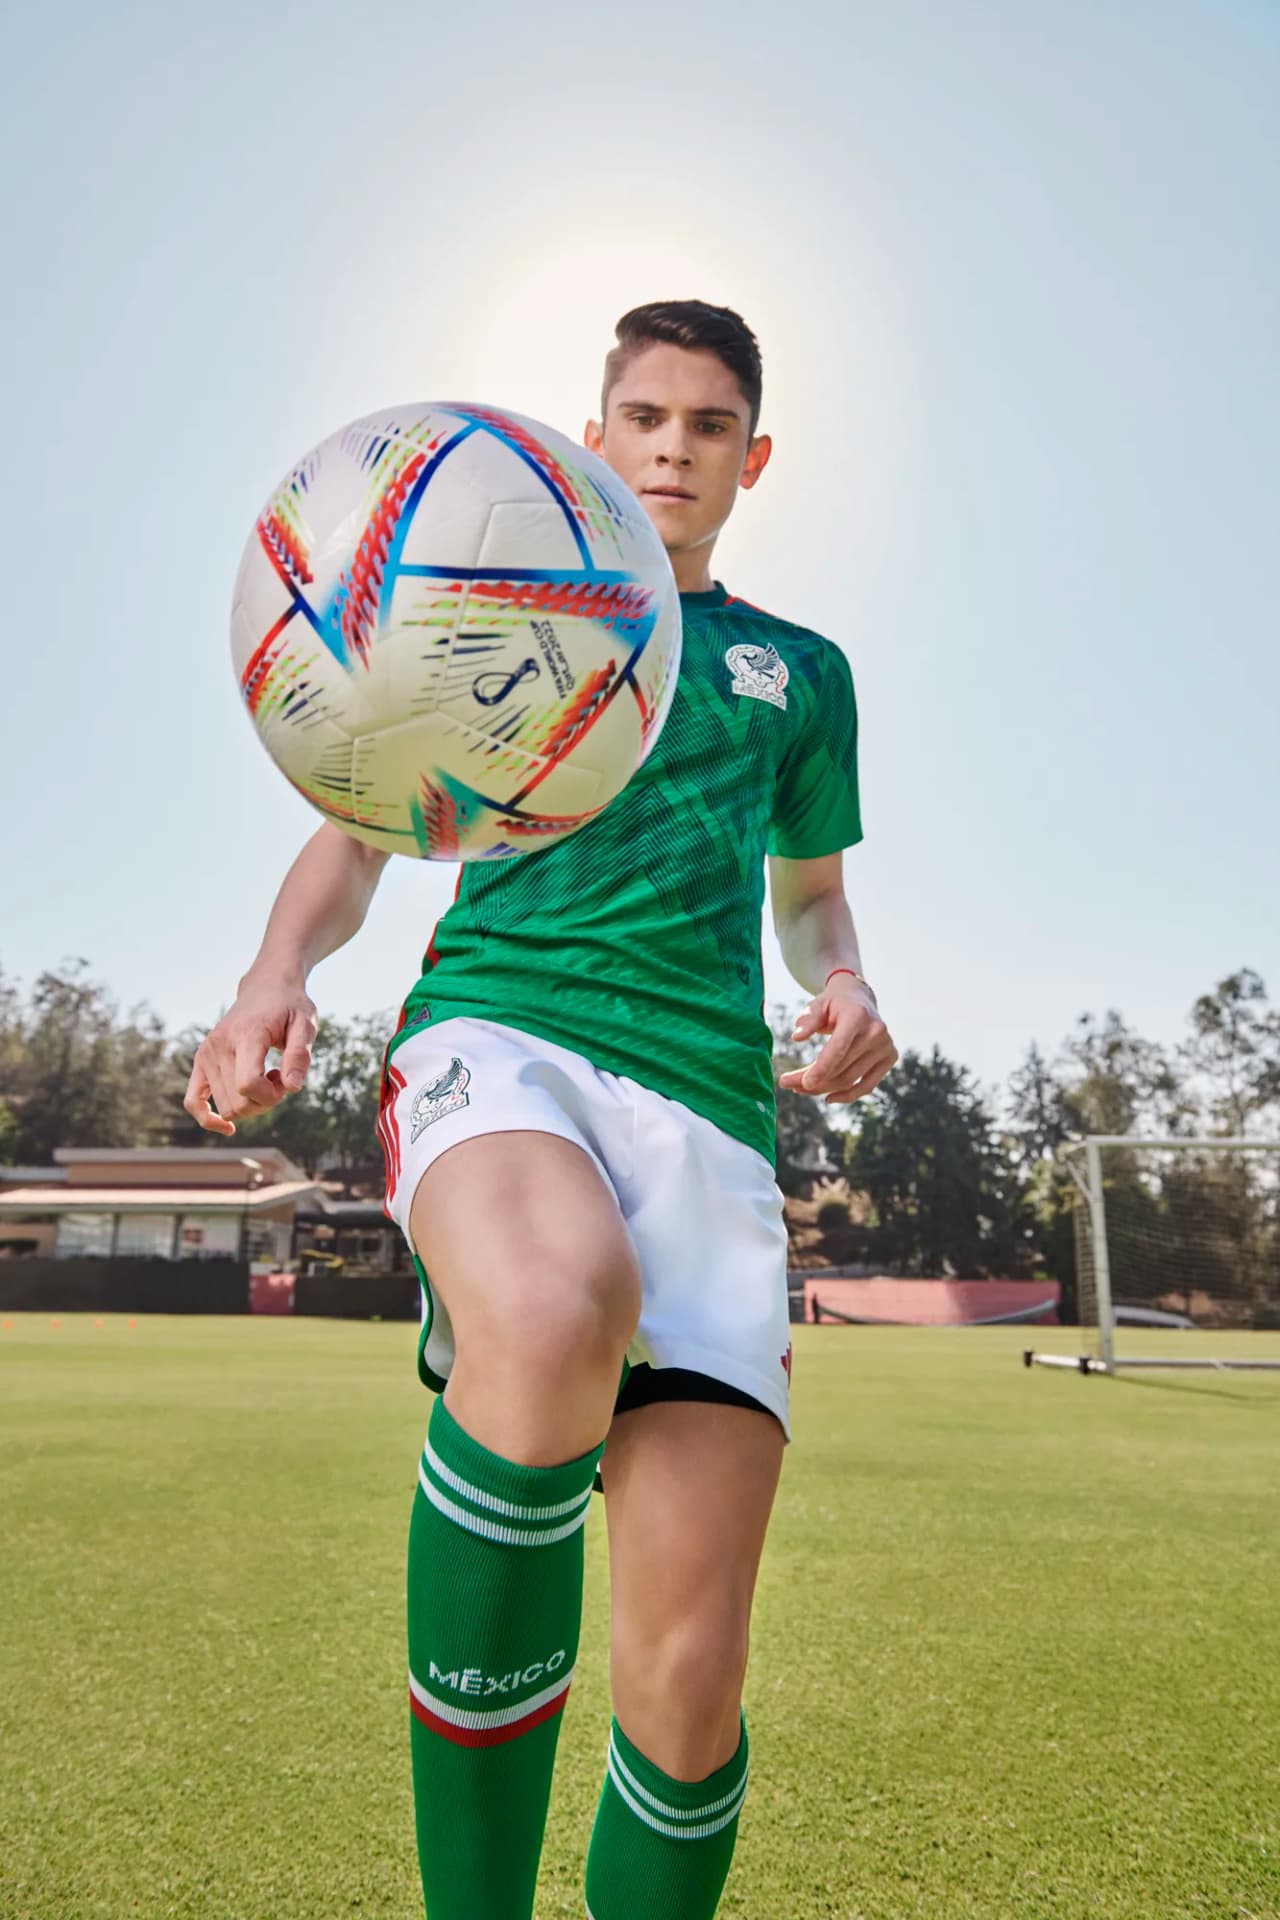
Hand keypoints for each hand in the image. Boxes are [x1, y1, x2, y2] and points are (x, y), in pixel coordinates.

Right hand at [183, 973, 317, 1135]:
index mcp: (246, 1034)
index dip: (271, 1096)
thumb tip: (292, 1088)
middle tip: (280, 1077)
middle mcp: (219, 1045)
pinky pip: (192, 1102)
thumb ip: (300, 1055)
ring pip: (225, 1107)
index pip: (248, 1084)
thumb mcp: (306, 1024)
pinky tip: (229, 1128)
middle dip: (266, 1101)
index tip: (285, 1082)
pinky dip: (208, 1119)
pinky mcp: (200, 1061)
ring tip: (265, 1077)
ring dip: (250, 1104)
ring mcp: (206, 1053)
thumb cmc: (289, 1006)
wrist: (265, 988)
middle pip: (238, 1102)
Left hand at [777, 979, 897, 1105]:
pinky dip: (847, 1095)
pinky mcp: (890, 1058)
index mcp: (857, 1016)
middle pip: (841, 1068)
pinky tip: (828, 1097)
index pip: (838, 1048)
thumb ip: (808, 1020)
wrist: (860, 1000)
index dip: (821, 1068)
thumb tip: (796, 1037)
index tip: (802, 1084)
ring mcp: (886, 1046)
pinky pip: (867, 1086)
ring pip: (850, 1080)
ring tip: (800, 1088)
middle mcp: (876, 1032)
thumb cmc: (833, 1004)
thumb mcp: (817, 1005)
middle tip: (787, 1083)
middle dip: (812, 1080)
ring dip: (823, 1089)